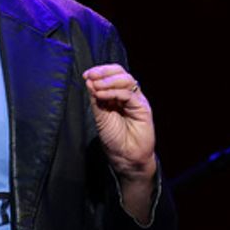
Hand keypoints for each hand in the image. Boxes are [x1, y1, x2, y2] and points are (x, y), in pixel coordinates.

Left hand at [83, 64, 156, 181]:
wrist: (126, 157)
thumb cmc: (114, 139)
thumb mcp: (99, 116)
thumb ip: (95, 99)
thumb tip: (89, 80)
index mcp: (116, 95)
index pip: (110, 75)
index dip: (99, 72)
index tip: (86, 75)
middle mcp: (127, 95)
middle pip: (120, 72)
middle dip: (104, 72)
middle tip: (91, 76)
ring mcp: (136, 100)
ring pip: (126, 80)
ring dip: (108, 81)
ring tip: (95, 86)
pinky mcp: (143, 108)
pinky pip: (128, 95)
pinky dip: (113, 92)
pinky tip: (101, 96)